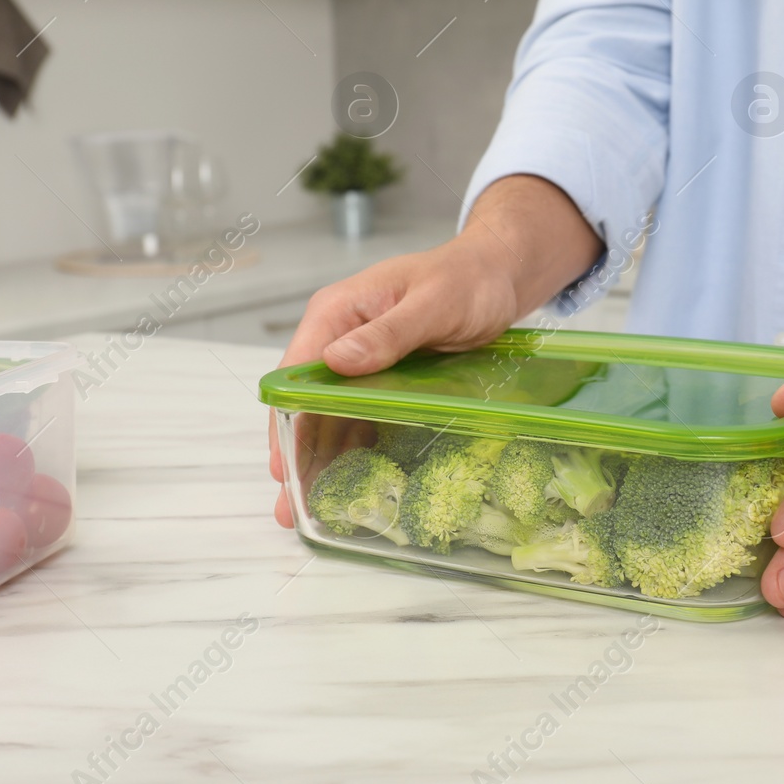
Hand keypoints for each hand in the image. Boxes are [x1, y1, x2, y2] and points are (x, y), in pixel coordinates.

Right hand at [267, 176, 601, 522]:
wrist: (499, 273)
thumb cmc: (467, 278)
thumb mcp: (432, 303)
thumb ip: (388, 332)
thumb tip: (337, 361)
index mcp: (338, 312)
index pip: (296, 373)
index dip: (288, 420)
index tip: (285, 464)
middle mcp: (340, 337)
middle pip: (306, 401)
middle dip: (297, 452)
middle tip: (292, 507)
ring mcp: (361, 359)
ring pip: (330, 415)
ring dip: (322, 459)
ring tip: (312, 509)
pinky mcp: (384, 376)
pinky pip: (360, 415)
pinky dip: (353, 448)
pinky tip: (350, 483)